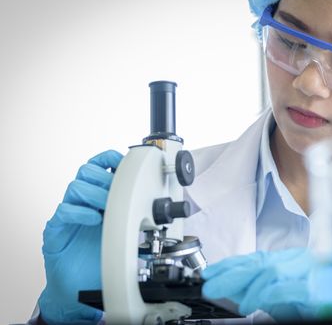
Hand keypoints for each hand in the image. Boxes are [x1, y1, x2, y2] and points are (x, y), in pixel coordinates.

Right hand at [37, 150, 122, 324]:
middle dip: (106, 177)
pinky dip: (81, 211)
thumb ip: (134, 214)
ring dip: (95, 193)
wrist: (79, 288)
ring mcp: (68, 214)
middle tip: (118, 192)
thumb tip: (159, 205)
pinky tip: (94, 219)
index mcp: (99, 197)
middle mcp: (83, 202)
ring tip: (107, 207)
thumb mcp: (124, 231)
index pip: (100, 166)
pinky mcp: (56, 229)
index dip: (111, 159)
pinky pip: (64, 210)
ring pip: (76, 186)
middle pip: (87, 171)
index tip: (125, 163)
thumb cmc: (101, 258)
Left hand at [202, 248, 314, 320]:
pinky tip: (257, 303)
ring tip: (241, 305)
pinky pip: (290, 287)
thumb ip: (253, 289)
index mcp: (286, 260)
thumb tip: (224, 287)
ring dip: (251, 288)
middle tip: (210, 286)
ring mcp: (309, 272)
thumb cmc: (310, 301)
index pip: (252, 258)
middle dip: (231, 274)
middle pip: (258, 262)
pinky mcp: (317, 288)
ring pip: (271, 271)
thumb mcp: (275, 295)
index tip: (208, 274)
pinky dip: (270, 294)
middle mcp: (297, 260)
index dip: (228, 265)